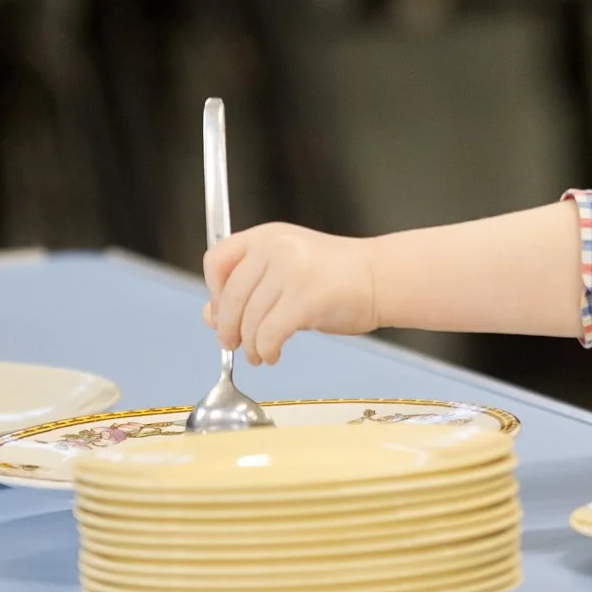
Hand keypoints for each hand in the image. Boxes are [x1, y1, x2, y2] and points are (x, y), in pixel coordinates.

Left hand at [203, 223, 378, 364]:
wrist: (381, 278)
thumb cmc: (336, 277)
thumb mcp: (286, 270)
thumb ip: (250, 288)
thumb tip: (211, 317)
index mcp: (266, 236)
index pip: (217, 260)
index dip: (213, 291)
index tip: (221, 311)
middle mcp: (275, 247)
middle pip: (231, 296)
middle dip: (227, 328)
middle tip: (232, 345)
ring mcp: (291, 271)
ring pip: (250, 319)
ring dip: (250, 345)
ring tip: (259, 354)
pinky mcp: (306, 297)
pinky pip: (270, 334)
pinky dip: (266, 350)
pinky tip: (273, 355)